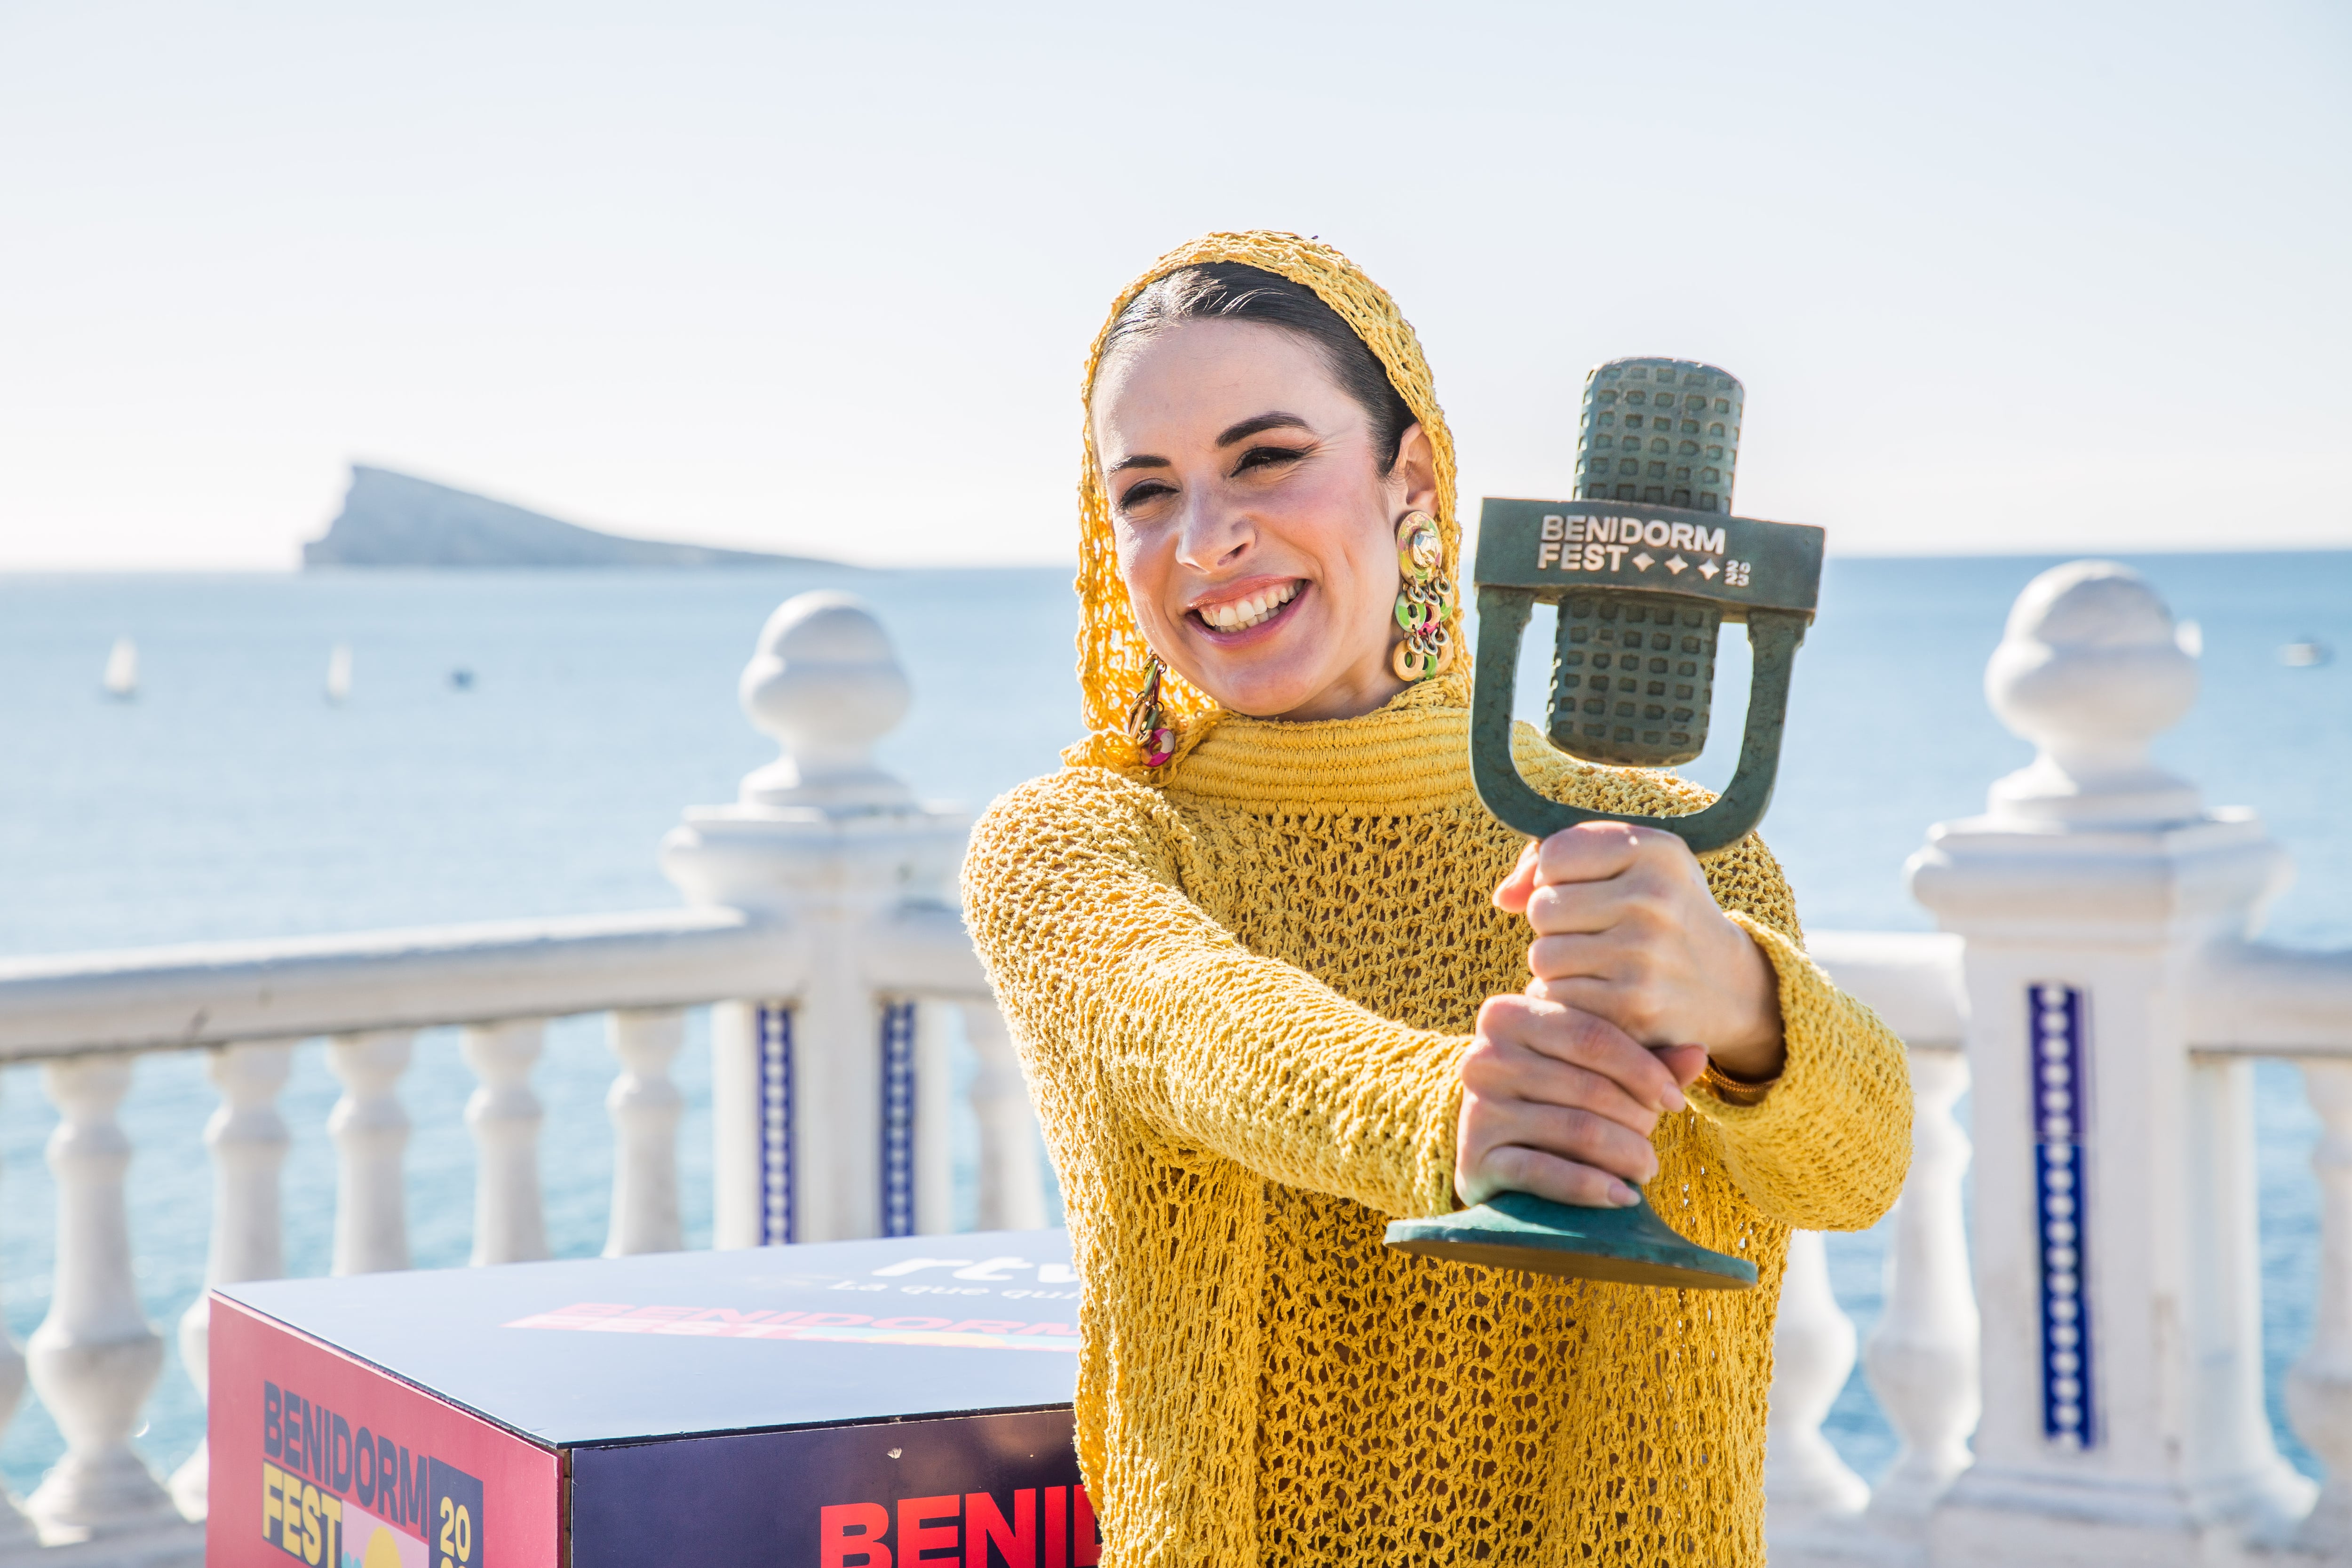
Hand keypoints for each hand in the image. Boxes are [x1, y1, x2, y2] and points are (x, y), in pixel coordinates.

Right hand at [1454, 993, 1703, 1208]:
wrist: (1496, 1149)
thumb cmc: (1556, 1098)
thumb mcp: (1596, 1071)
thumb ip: (1646, 1061)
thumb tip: (1699, 1053)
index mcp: (1509, 1014)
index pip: (1592, 1035)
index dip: (1644, 1070)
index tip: (1677, 1101)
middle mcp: (1482, 1056)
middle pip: (1588, 1085)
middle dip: (1636, 1118)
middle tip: (1654, 1140)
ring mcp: (1475, 1108)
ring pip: (1575, 1128)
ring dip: (1625, 1154)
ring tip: (1646, 1168)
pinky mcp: (1474, 1159)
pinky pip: (1544, 1172)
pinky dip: (1591, 1187)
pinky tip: (1623, 1196)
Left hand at [1493, 821, 1785, 1081]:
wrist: (1726, 986)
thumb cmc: (1656, 914)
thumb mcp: (1626, 866)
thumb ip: (1551, 862)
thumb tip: (1503, 898)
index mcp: (1655, 850)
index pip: (1554, 854)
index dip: (1558, 877)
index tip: (1588, 890)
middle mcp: (1654, 898)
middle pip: (1542, 908)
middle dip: (1556, 924)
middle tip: (1597, 933)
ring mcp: (1645, 956)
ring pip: (1542, 957)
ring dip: (1559, 965)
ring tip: (1600, 964)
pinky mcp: (1633, 1009)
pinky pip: (1556, 998)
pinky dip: (1568, 1000)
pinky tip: (1603, 995)